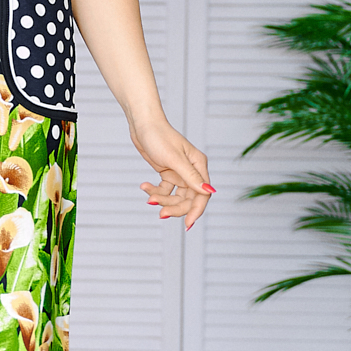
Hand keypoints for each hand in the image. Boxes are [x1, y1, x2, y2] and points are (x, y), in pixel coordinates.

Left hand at [130, 114, 213, 229]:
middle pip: (188, 199)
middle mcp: (191, 171)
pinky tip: (144, 186)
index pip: (202, 195)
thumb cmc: (159, 137)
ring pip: (175, 197)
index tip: (187, 225)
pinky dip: (154, 191)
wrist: (142, 125)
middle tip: (160, 213)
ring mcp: (179, 173)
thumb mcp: (174, 159)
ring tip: (149, 197)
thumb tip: (208, 192)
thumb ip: (190, 177)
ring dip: (163, 200)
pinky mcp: (167, 173)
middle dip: (175, 208)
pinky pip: (164, 190)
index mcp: (198, 166)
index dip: (196, 211)